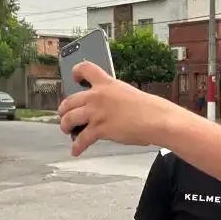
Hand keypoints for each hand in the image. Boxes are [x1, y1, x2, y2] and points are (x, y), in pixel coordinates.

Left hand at [57, 61, 178, 155]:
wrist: (157, 120)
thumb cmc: (149, 109)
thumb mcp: (127, 93)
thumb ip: (112, 97)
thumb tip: (103, 109)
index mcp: (107, 83)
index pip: (85, 69)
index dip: (76, 72)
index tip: (74, 78)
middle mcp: (98, 95)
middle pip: (69, 100)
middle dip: (63, 110)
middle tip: (65, 115)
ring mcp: (97, 112)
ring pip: (69, 118)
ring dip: (65, 126)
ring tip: (67, 130)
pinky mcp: (99, 129)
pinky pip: (82, 139)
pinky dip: (77, 146)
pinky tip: (76, 150)